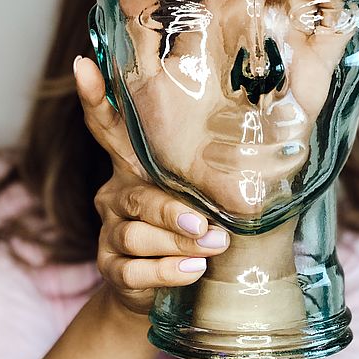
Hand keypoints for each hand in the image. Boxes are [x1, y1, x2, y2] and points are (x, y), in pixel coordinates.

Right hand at [74, 56, 230, 314]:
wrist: (160, 293)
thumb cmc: (193, 233)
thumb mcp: (203, 196)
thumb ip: (215, 176)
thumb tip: (274, 148)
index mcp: (134, 168)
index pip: (108, 128)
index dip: (94, 98)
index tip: (84, 65)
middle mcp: (115, 195)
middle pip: (135, 197)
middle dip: (171, 212)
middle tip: (206, 225)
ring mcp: (110, 232)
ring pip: (135, 235)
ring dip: (177, 243)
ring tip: (211, 247)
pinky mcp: (110, 268)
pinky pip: (133, 270)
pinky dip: (166, 272)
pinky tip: (192, 270)